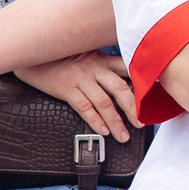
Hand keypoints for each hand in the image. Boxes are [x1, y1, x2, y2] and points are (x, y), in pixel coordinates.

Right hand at [15, 50, 140, 141]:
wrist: (34, 54)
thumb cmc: (61, 56)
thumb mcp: (86, 54)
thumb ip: (103, 63)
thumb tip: (122, 78)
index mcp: (102, 59)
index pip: (128, 69)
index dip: (142, 82)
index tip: (154, 96)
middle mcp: (95, 68)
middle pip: (120, 88)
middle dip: (133, 108)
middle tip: (141, 124)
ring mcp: (81, 78)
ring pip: (104, 102)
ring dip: (116, 121)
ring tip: (123, 135)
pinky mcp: (66, 88)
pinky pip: (84, 106)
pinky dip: (95, 120)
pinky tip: (102, 130)